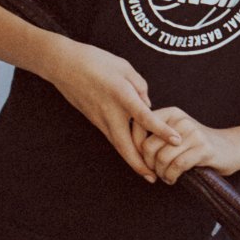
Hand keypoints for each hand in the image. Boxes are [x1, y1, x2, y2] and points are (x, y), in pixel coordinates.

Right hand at [46, 40, 174, 181]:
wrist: (63, 65)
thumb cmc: (96, 61)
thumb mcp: (124, 67)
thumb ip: (141, 86)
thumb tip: (148, 106)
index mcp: (121, 95)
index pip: (145, 117)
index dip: (161, 130)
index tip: (176, 140)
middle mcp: (110, 112)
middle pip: (126, 146)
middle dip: (140, 165)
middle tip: (154, 178)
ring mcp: (100, 119)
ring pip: (117, 146)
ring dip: (131, 161)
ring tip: (146, 173)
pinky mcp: (94, 121)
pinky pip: (111, 138)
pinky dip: (123, 149)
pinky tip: (133, 155)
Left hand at [138, 109, 239, 186]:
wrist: (230, 148)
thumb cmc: (197, 146)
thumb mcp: (176, 134)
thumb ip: (156, 136)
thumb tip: (130, 150)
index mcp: (171, 113)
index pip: (140, 127)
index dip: (135, 148)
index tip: (142, 161)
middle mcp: (181, 120)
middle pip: (149, 146)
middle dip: (148, 165)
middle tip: (155, 172)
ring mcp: (193, 133)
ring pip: (162, 158)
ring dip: (161, 173)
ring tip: (166, 177)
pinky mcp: (203, 148)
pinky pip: (177, 166)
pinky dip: (171, 176)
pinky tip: (173, 179)